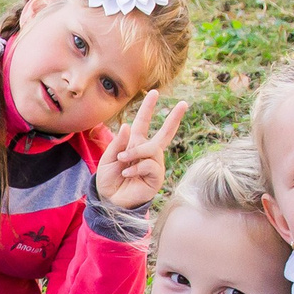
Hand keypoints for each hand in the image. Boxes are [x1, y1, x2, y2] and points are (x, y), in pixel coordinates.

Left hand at [94, 91, 189, 212]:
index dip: (148, 108)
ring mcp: (154, 165)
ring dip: (135, 152)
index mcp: (135, 145)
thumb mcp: (108, 159)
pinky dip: (137, 167)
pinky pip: (150, 164)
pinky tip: (128, 173)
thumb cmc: (109, 181)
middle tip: (184, 103)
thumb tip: (129, 125)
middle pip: (164, 133)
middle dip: (174, 118)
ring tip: (123, 161)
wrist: (109, 201)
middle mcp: (147, 153)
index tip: (154, 92)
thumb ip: (118, 143)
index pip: (143, 123)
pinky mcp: (156, 177)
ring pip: (152, 149)